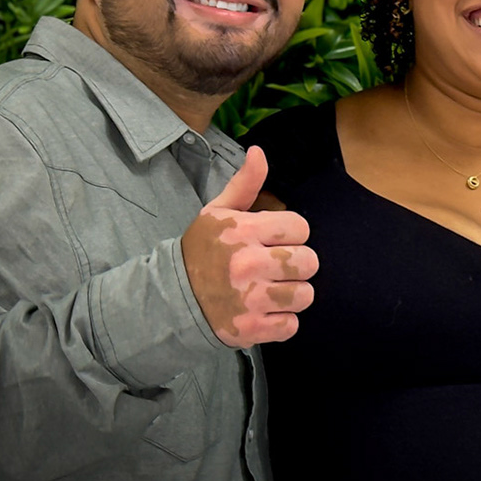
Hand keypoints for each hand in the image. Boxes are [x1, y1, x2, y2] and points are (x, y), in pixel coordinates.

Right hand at [181, 147, 316, 347]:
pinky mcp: (250, 329)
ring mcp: (249, 299)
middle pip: (309, 262)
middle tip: (276, 267)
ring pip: (305, 295)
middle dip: (296, 264)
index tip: (274, 240)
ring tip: (272, 290)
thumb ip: (245, 183)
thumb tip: (259, 151)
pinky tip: (265, 312)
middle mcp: (248, 264)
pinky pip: (291, 325)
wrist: (171, 299)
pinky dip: (282, 322)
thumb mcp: (217, 212)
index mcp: (243, 231)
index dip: (291, 234)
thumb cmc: (202, 250)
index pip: (301, 228)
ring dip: (293, 294)